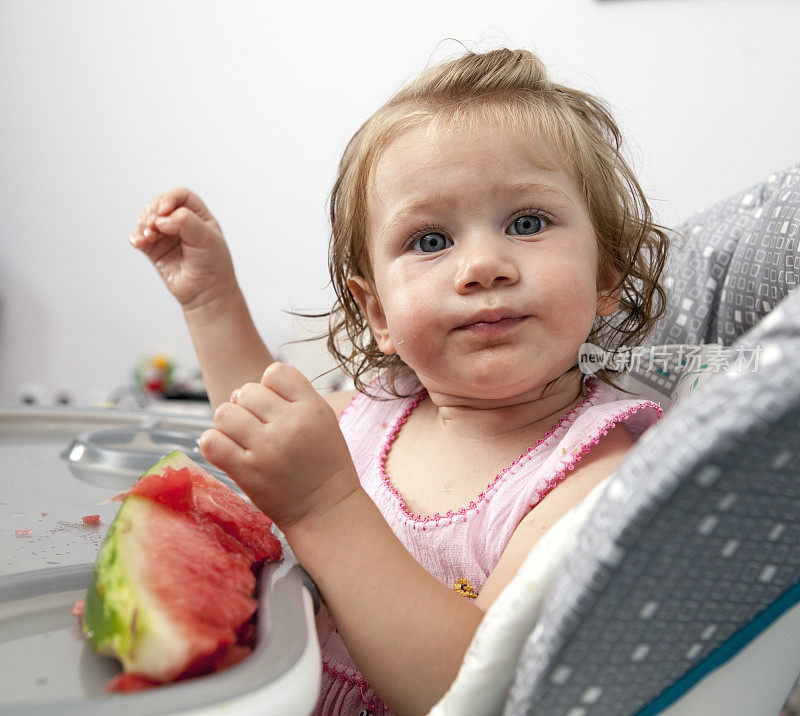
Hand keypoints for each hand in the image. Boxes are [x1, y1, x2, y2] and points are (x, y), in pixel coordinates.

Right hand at [129, 188, 236, 309]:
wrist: (207, 293)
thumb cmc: (214, 265)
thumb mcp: (207, 239)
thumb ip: (185, 222)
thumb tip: (161, 219)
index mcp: (198, 216)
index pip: (181, 196)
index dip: (169, 199)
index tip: (164, 210)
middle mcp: (181, 223)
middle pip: (160, 205)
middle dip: (153, 211)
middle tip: (153, 224)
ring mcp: (167, 236)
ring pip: (147, 220)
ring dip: (143, 224)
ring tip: (150, 236)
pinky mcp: (155, 250)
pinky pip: (140, 238)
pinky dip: (136, 237)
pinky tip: (139, 242)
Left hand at [199, 363, 360, 529]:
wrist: (327, 510)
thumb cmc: (323, 465)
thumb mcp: (324, 421)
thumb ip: (293, 398)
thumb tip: (242, 391)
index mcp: (312, 408)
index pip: (275, 372)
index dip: (270, 386)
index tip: (275, 407)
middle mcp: (290, 424)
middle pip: (247, 391)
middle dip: (247, 406)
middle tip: (257, 427)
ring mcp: (267, 448)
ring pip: (225, 413)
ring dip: (229, 423)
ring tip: (242, 438)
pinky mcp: (247, 472)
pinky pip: (212, 442)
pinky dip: (214, 443)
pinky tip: (228, 451)